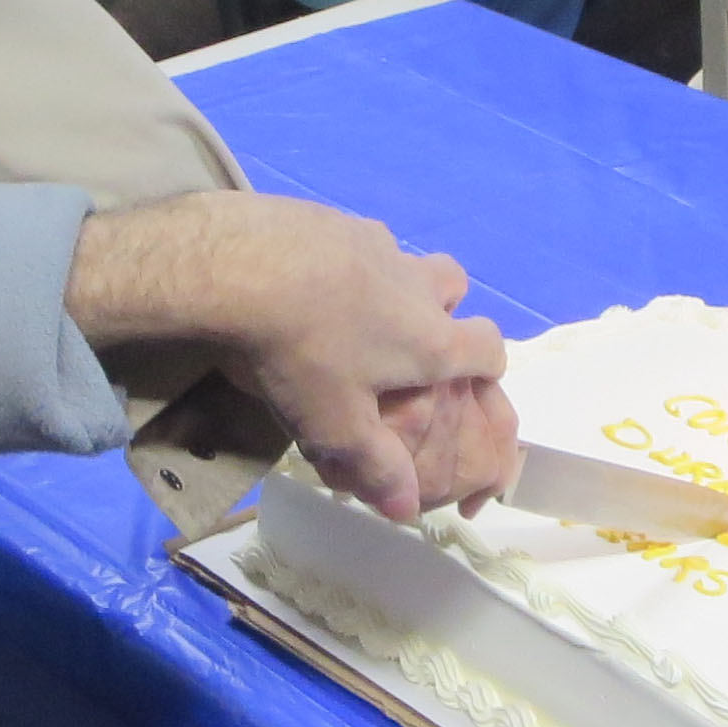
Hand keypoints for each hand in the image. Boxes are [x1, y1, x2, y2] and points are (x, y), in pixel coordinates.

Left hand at [67, 195, 516, 522]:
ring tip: (350, 308)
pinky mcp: (328, 215)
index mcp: (429, 337)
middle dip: (444, 308)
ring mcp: (372, 239)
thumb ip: (375, 467)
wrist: (240, 263)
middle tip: (406, 336)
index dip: (485, 367)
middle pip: (454, 284)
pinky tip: (303, 276)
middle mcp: (414, 282)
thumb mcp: (334, 426)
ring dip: (391, 280)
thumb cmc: (301, 353)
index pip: (487, 348)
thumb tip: (406, 511)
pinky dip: (341, 258)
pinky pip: (351, 237)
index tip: (466, 381)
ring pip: (401, 256)